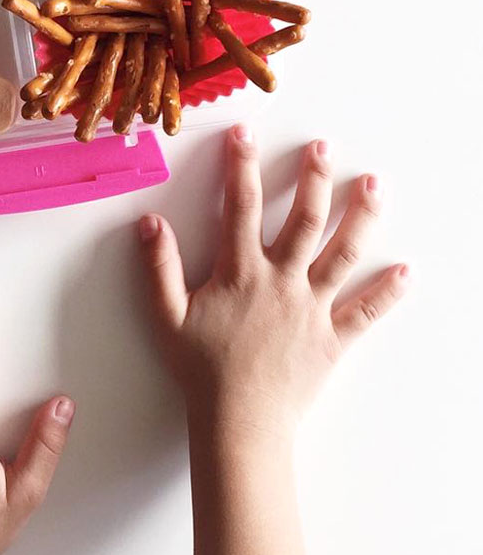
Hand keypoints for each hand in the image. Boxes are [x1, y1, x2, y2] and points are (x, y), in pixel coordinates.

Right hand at [139, 125, 408, 442]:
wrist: (238, 419)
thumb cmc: (201, 367)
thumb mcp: (168, 315)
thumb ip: (158, 266)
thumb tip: (149, 222)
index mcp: (241, 271)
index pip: (241, 206)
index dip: (241, 166)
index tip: (244, 135)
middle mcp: (282, 280)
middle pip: (304, 219)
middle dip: (313, 179)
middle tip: (323, 147)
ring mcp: (312, 307)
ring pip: (342, 254)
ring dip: (360, 217)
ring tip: (373, 185)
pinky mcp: (332, 337)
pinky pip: (364, 311)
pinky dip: (387, 292)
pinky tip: (406, 271)